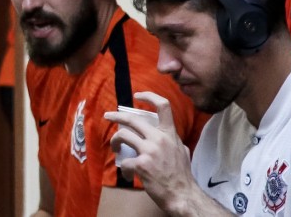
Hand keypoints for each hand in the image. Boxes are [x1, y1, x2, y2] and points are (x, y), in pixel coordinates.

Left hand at [103, 92, 196, 211]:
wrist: (183, 195)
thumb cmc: (182, 175)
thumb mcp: (182, 151)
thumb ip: (172, 141)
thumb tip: (167, 136)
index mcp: (170, 134)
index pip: (163, 106)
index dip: (149, 96)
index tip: (137, 96)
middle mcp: (159, 138)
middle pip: (132, 119)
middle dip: (116, 115)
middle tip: (107, 115)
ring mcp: (149, 150)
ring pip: (122, 135)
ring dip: (115, 141)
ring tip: (114, 147)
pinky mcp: (141, 164)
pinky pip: (125, 162)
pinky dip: (125, 169)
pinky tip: (129, 175)